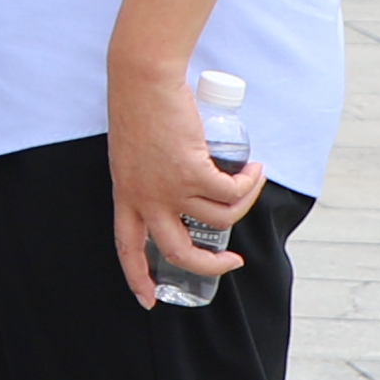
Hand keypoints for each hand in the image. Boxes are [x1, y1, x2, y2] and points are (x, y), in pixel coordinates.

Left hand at [107, 46, 262, 301]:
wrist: (143, 80)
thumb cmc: (139, 111)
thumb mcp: (133, 156)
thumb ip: (150, 178)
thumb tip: (184, 194)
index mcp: (125, 197)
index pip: (127, 247)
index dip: (137, 277)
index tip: (148, 299)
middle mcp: (145, 198)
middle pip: (179, 252)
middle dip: (210, 266)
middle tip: (233, 261)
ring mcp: (169, 186)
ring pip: (218, 218)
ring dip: (243, 204)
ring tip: (249, 182)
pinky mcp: (192, 170)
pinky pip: (231, 191)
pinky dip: (249, 182)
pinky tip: (253, 168)